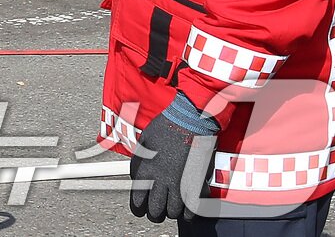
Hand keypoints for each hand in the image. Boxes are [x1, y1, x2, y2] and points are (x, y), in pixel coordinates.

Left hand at [129, 95, 218, 222]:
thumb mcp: (143, 145)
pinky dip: (189, 211)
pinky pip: (193, 209)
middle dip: (155, 214)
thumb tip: (139, 179)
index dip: (139, 208)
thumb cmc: (165, 127)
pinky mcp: (197, 183)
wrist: (189, 120)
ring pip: (174, 213)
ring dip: (172, 212)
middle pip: (155, 212)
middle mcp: (160, 180)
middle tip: (157, 210)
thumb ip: (141, 165)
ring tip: (172, 206)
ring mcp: (179, 184)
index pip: (137, 202)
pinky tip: (187, 207)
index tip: (142, 207)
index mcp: (143, 170)